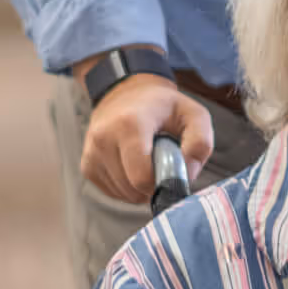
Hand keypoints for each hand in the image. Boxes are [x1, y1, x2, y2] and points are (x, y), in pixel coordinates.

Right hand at [78, 74, 214, 201]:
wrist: (127, 94)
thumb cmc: (164, 107)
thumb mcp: (193, 115)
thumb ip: (200, 143)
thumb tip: (186, 176)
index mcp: (129, 124)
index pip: (142, 177)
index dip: (162, 182)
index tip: (171, 169)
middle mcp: (104, 138)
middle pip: (133, 189)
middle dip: (153, 185)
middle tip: (161, 163)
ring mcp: (92, 153)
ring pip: (123, 194)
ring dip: (141, 187)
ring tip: (146, 161)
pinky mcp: (87, 165)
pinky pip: (112, 192)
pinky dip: (128, 187)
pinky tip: (133, 166)